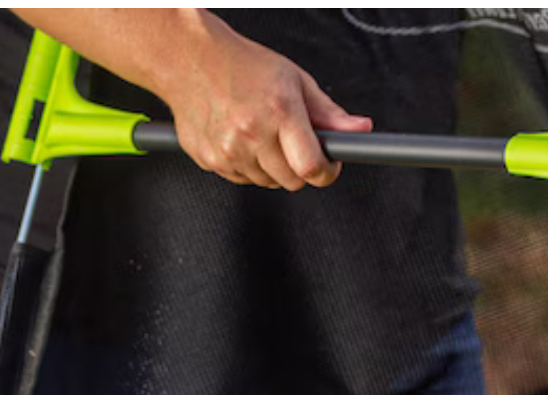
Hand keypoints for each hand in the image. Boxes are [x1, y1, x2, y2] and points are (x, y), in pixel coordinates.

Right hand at [160, 13, 372, 189]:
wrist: (189, 59)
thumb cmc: (242, 65)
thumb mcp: (294, 80)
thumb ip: (328, 113)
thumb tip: (358, 130)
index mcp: (280, 111)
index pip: (311, 167)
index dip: (326, 172)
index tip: (328, 166)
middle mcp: (253, 133)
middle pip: (292, 182)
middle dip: (299, 168)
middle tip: (292, 143)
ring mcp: (229, 151)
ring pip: (267, 183)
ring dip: (271, 167)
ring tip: (261, 134)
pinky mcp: (211, 161)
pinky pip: (242, 180)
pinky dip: (248, 166)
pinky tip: (241, 139)